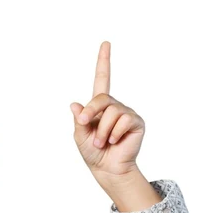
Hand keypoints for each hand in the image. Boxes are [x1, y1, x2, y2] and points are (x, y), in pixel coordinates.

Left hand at [70, 41, 144, 180]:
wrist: (107, 169)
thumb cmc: (93, 153)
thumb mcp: (80, 135)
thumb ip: (79, 120)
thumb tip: (75, 104)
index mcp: (99, 106)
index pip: (102, 79)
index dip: (104, 61)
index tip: (105, 43)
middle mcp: (114, 106)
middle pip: (101, 98)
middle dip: (91, 113)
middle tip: (85, 125)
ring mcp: (127, 113)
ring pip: (111, 112)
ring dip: (102, 131)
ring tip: (102, 142)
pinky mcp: (136, 122)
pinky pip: (123, 120)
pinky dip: (113, 133)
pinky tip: (114, 141)